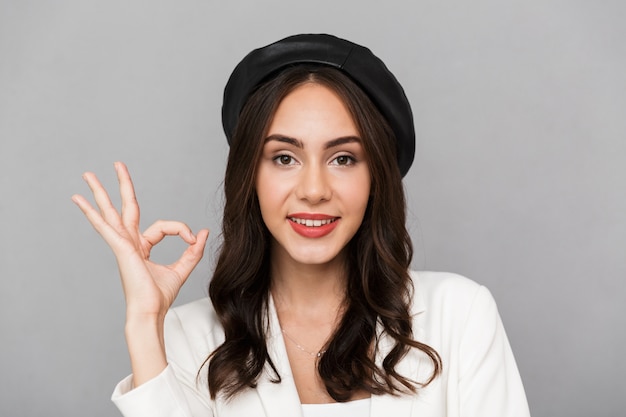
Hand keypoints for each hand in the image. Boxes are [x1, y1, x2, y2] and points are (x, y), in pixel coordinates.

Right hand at [72, 162, 208, 319]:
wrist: (151, 312)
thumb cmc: (160, 296)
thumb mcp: (182, 269)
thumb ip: (193, 251)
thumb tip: (203, 233)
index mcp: (142, 247)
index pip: (163, 226)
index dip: (181, 229)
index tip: (193, 238)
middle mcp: (129, 243)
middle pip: (125, 207)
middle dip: (122, 185)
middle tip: (118, 164)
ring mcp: (122, 245)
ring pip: (110, 212)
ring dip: (100, 192)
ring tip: (88, 174)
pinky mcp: (120, 249)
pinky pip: (105, 226)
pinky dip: (92, 213)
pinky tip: (79, 200)